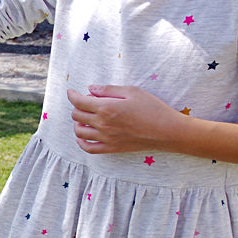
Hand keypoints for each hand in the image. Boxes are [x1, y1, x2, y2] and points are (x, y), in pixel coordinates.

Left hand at [66, 85, 181, 153]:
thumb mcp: (132, 91)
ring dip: (78, 123)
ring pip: (79, 132)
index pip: (79, 101)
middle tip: (86, 102)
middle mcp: (102, 124)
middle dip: (77, 107)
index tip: (71, 91)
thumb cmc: (152, 108)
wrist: (167, 131)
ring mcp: (106, 138)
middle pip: (77, 116)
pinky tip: (82, 136)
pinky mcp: (112, 148)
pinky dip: (81, 142)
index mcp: (106, 108)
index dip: (72, 95)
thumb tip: (90, 89)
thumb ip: (108, 90)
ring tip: (84, 118)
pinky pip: (89, 148)